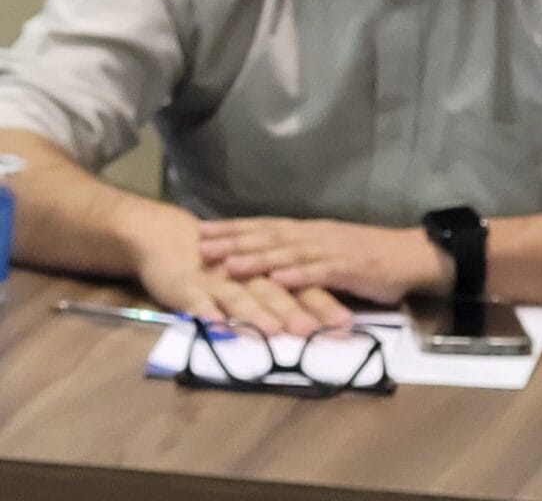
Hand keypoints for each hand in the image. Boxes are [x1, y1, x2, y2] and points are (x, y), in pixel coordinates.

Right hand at [129, 204, 351, 335]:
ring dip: (257, 313)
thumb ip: (279, 293)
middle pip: (276, 291)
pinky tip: (218, 326)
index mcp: (266, 269)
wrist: (167, 237)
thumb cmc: (218, 261)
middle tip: (318, 330)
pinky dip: (208, 312)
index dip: (323, 303)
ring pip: (241, 295)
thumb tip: (315, 317)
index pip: (300, 286)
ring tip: (275, 332)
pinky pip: (198, 301)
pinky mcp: (188, 287)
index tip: (345, 324)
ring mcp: (217, 280)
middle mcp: (246, 274)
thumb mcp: (253, 274)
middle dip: (297, 310)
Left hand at [198, 216, 453, 304]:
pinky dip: (298, 276)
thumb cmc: (371, 258)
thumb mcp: (330, 252)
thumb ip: (302, 257)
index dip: (233, 228)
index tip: (202, 230)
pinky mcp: (350, 268)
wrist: (412, 256)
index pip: (265, 227)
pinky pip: (321, 272)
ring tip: (228, 264)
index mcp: (310, 231)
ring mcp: (332, 250)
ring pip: (288, 253)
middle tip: (201, 243)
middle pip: (269, 236)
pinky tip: (278, 280)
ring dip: (257, 258)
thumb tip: (269, 263)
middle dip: (233, 240)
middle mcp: (316, 235)